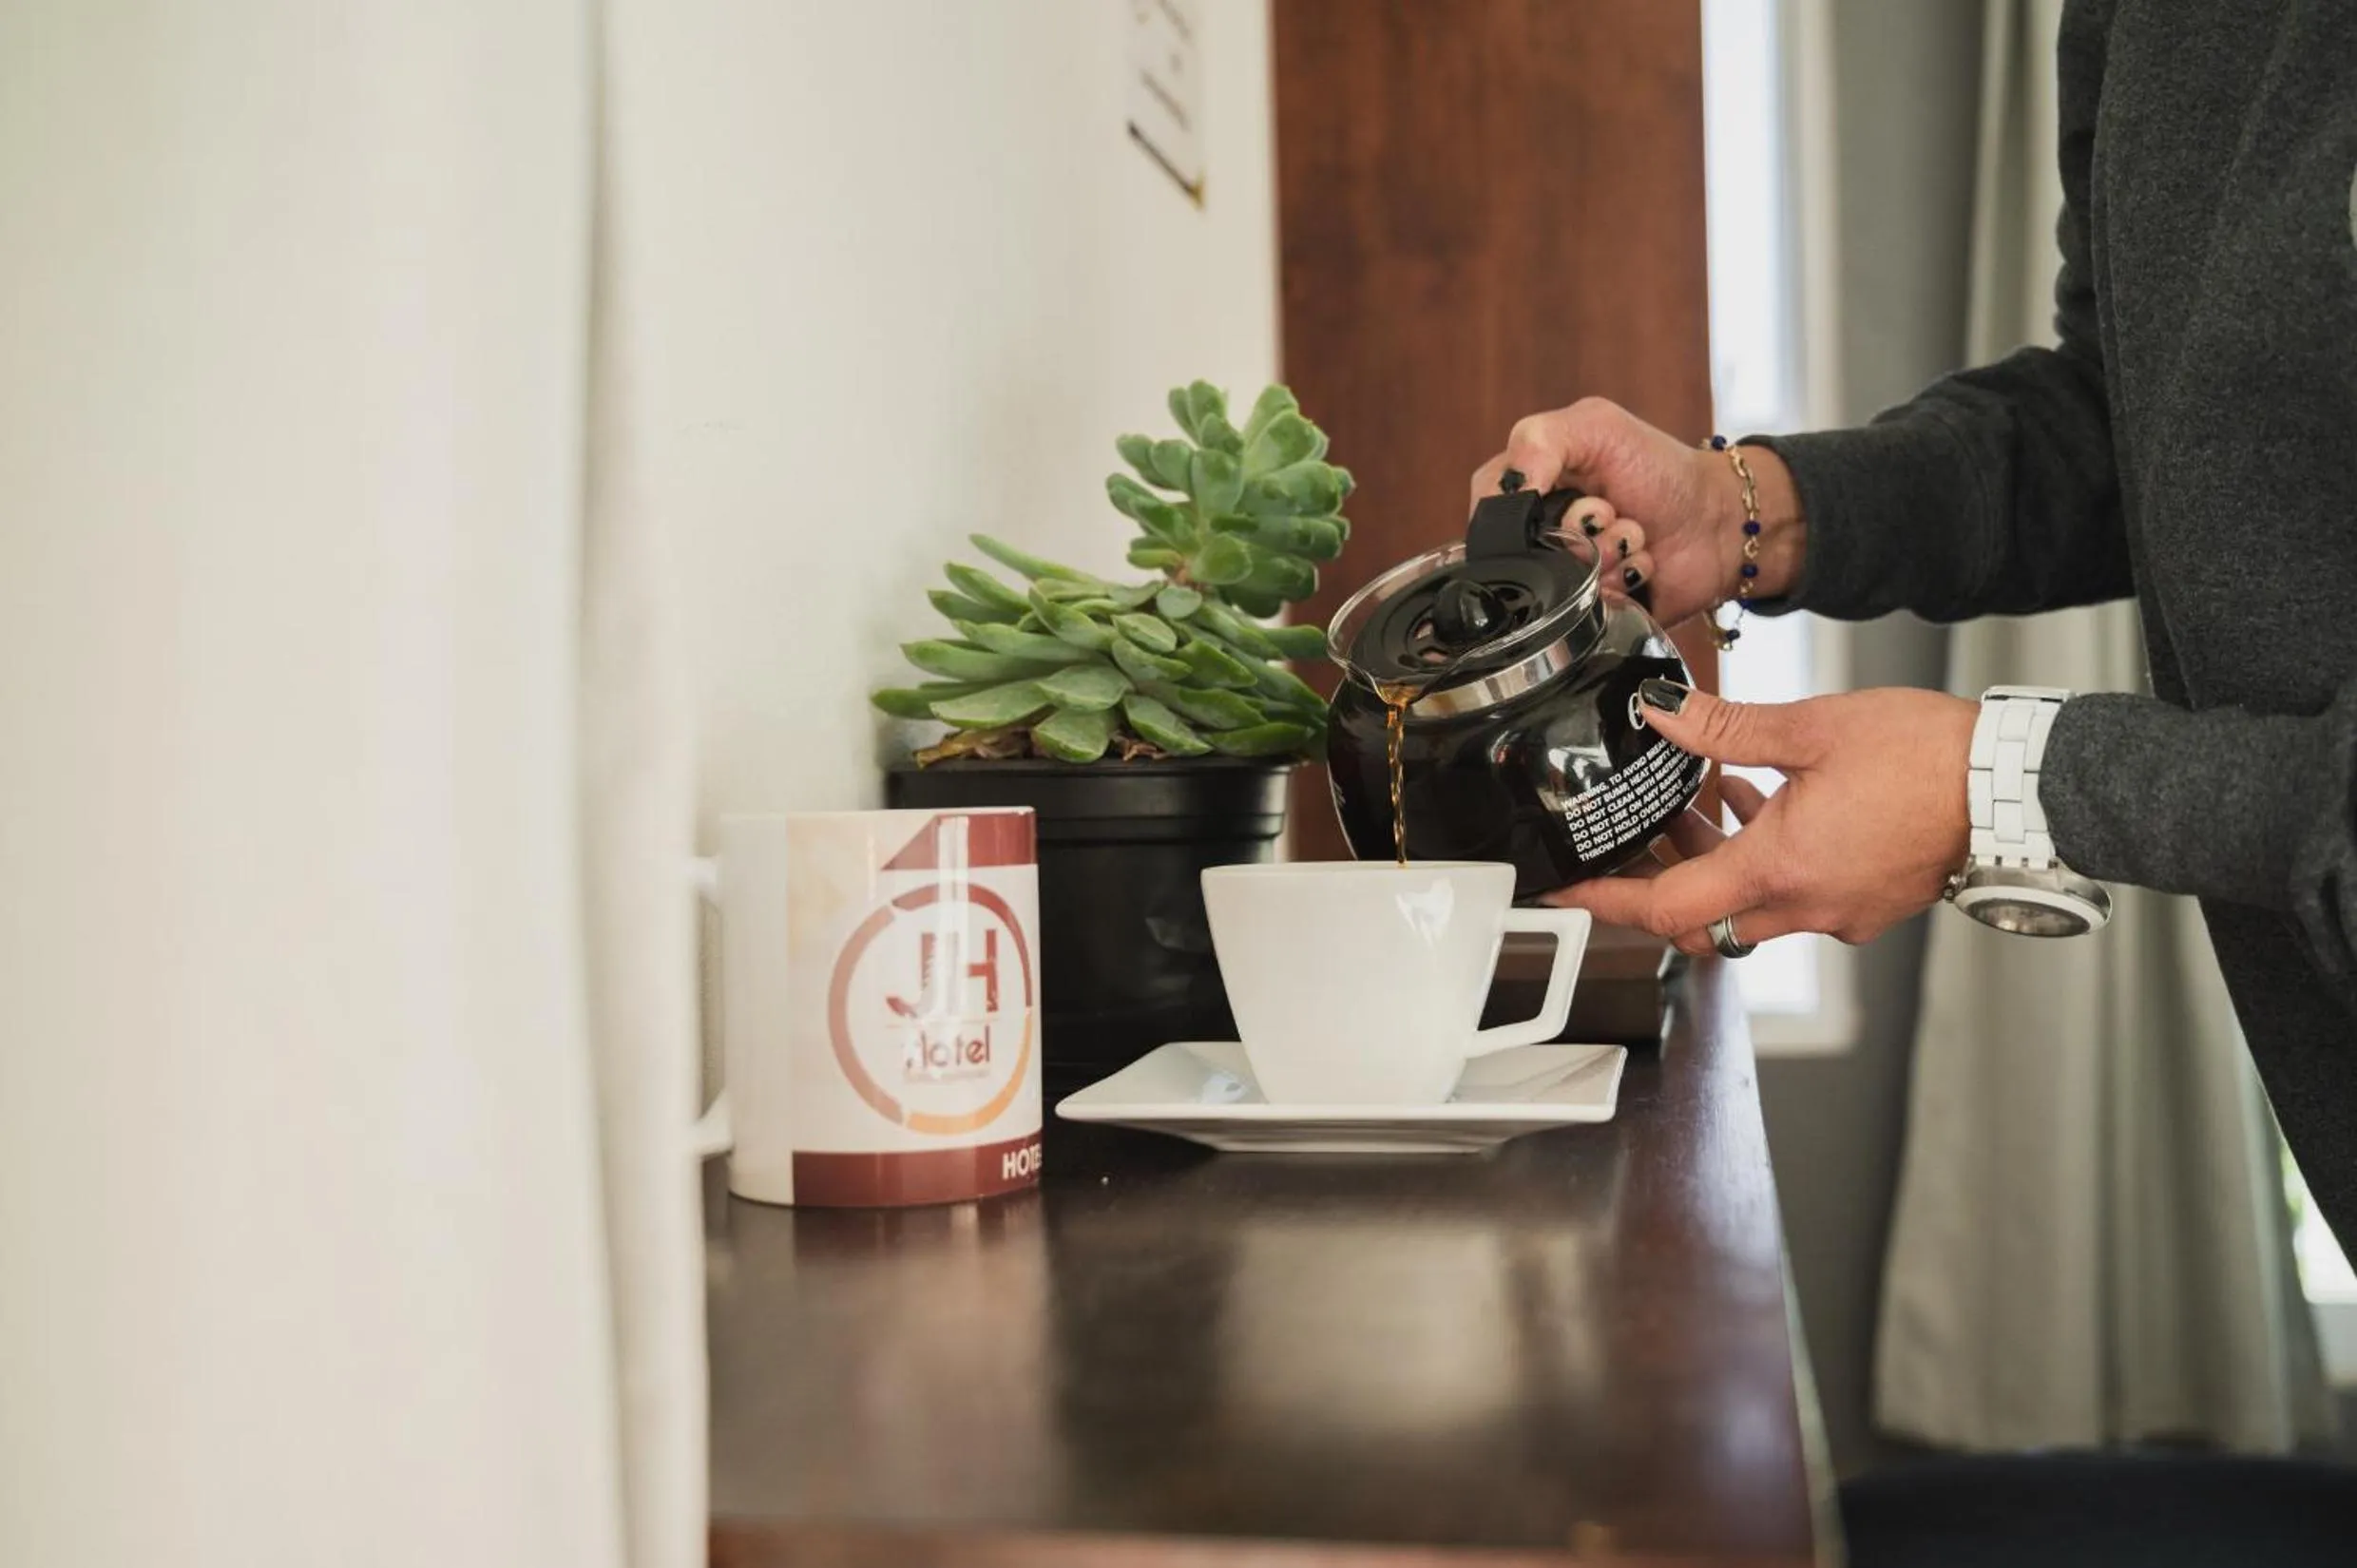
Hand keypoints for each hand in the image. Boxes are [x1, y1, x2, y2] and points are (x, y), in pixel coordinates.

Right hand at [1468, 399, 1804, 628]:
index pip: (1490, 511)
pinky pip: (1586, 612)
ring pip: (1556, 586)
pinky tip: (1643, 564)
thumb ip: (1539, 440)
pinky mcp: (1592, 611)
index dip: (1524, 509)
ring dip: (1605, 555)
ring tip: (1635, 536)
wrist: (1720, 519)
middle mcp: (1540, 537)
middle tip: (1609, 513)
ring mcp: (1566, 577)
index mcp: (1528, 491)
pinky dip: (1623, 582)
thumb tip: (1510, 489)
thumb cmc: (1661, 469)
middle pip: (1522, 555)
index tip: (1565, 493)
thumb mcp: (1597, 426)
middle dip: (1573, 531)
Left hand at [1546, 682, 1977, 952]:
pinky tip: (1761, 804)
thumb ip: (1727, 727)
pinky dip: (1763, 860)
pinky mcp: (1868, 904)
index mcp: (1779, 869)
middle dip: (1657, 882)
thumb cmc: (1929, 758)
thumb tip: (1662, 715)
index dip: (1606, 900)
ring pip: (1748, 908)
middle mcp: (1805, 906)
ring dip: (1714, 865)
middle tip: (1631, 839)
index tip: (1566, 891)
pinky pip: (1794, 897)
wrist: (2015, 787)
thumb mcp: (1812, 729)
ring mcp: (1840, 912)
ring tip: (1695, 806)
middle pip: (1700, 919)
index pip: (1665, 907)